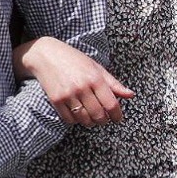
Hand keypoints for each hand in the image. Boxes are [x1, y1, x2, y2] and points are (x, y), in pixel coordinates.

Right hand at [16, 38, 132, 126]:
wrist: (46, 55)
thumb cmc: (74, 59)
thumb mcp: (96, 67)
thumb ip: (113, 83)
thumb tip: (131, 95)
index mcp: (95, 78)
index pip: (111, 104)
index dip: (117, 115)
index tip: (118, 119)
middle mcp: (82, 87)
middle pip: (98, 115)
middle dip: (104, 121)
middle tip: (105, 119)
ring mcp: (68, 95)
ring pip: (84, 119)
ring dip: (90, 122)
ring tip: (92, 118)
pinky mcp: (56, 100)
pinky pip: (69, 119)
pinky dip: (75, 120)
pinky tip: (78, 114)